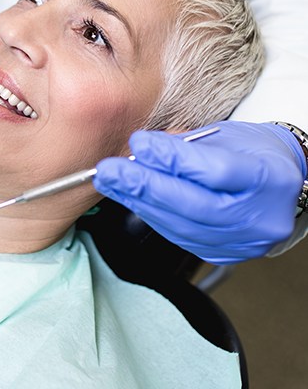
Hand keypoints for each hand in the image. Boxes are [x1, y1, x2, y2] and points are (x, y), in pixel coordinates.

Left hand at [93, 121, 305, 263]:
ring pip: (180, 226)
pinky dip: (150, 214)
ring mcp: (241, 242)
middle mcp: (259, 218)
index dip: (173, 158)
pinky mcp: (222, 254)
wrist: (281, 183)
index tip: (139, 143)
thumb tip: (142, 149)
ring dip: (138, 202)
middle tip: (110, 170)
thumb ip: (186, 145)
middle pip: (194, 205)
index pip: (216, 171)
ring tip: (111, 182)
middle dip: (144, 186)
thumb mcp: (227, 136)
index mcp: (269, 179)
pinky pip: (178, 236)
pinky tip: (130, 198)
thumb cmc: (253, 153)